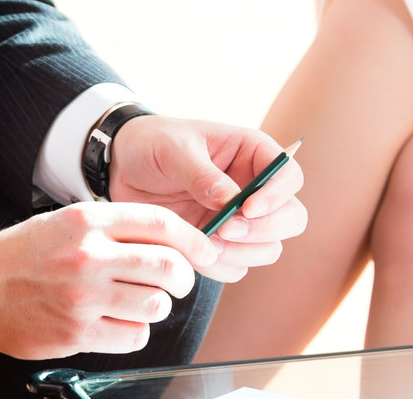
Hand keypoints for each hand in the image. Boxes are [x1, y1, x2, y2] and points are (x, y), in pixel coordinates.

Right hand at [0, 201, 214, 358]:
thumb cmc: (27, 252)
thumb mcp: (72, 221)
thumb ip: (119, 226)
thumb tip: (176, 239)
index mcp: (90, 222)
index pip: (162, 224)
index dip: (195, 238)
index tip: (208, 250)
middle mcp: (88, 257)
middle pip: (168, 267)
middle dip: (185, 278)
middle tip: (179, 282)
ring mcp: (81, 298)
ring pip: (155, 305)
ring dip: (158, 307)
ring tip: (143, 303)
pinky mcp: (74, 334)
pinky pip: (133, 337)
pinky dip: (135, 333)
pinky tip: (120, 323)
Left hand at [109, 116, 308, 281]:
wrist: (121, 167)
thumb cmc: (152, 144)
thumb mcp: (174, 149)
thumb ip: (202, 174)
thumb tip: (231, 202)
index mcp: (253, 154)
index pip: (290, 177)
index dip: (278, 196)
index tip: (247, 209)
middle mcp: (254, 189)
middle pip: (291, 218)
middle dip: (263, 230)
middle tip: (225, 231)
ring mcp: (239, 220)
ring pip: (268, 248)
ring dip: (242, 253)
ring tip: (206, 243)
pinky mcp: (218, 244)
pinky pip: (236, 268)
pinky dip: (219, 267)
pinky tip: (193, 254)